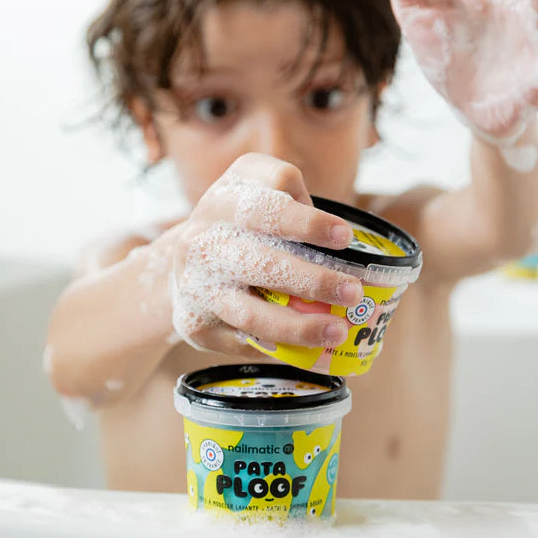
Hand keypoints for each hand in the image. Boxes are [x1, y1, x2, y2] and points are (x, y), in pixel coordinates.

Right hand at [171, 153, 362, 353]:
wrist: (184, 257)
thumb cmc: (240, 220)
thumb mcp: (258, 186)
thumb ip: (292, 196)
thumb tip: (340, 239)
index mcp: (224, 201)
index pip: (265, 209)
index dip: (307, 223)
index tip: (344, 237)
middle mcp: (201, 243)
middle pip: (259, 264)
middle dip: (312, 281)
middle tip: (353, 291)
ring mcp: (194, 286)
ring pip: (249, 313)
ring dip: (298, 327)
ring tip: (338, 331)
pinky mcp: (193, 323)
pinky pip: (241, 344)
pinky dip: (279, 350)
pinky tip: (311, 351)